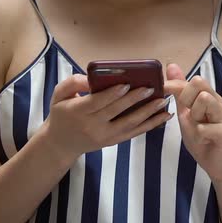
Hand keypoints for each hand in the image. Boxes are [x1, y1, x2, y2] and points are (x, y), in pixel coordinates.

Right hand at [42, 74, 171, 158]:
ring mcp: (105, 136)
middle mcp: (92, 126)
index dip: (112, 94)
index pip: (98, 102)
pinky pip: (135, 133)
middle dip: (135, 100)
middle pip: (116, 111)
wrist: (60, 143)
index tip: (127, 84)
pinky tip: (164, 116)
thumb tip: (91, 78)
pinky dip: (151, 125)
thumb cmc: (62, 113)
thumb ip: (73, 83)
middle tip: (150, 89)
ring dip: (148, 113)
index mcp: (78, 112)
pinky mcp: (114, 141)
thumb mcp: (58, 95)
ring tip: (163, 101)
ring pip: (130, 124)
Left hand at [166, 64, 221, 182]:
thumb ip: (180, 92)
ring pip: (204, 99)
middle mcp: (218, 103)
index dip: (175, 84)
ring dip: (194, 116)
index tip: (164, 89)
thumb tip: (172, 65)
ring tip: (197, 128)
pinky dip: (198, 135)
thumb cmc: (202, 139)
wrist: (216, 165)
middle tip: (188, 115)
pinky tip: (203, 141)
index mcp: (209, 97)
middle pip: (200, 82)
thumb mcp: (185, 114)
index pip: (192, 80)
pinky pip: (204, 126)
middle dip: (186, 98)